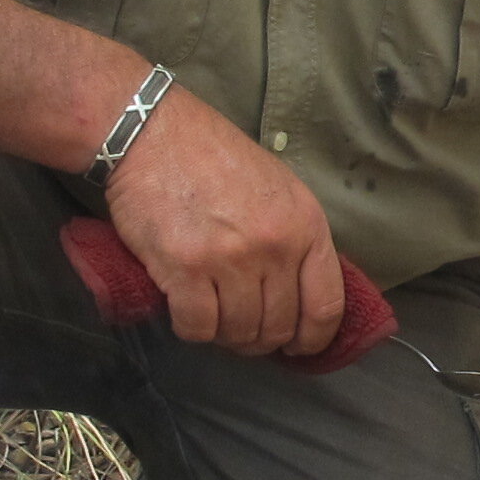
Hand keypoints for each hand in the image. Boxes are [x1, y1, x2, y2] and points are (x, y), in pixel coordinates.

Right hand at [98, 82, 344, 356]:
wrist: (152, 132)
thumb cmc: (212, 157)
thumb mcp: (278, 188)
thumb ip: (295, 238)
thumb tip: (300, 296)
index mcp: (306, 225)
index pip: (326, 305)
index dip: (313, 338)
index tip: (297, 346)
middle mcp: (275, 245)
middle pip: (279, 326)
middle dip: (261, 338)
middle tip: (242, 330)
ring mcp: (230, 259)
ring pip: (239, 332)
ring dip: (225, 335)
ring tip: (213, 316)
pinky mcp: (185, 269)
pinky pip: (198, 327)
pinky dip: (192, 329)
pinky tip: (186, 311)